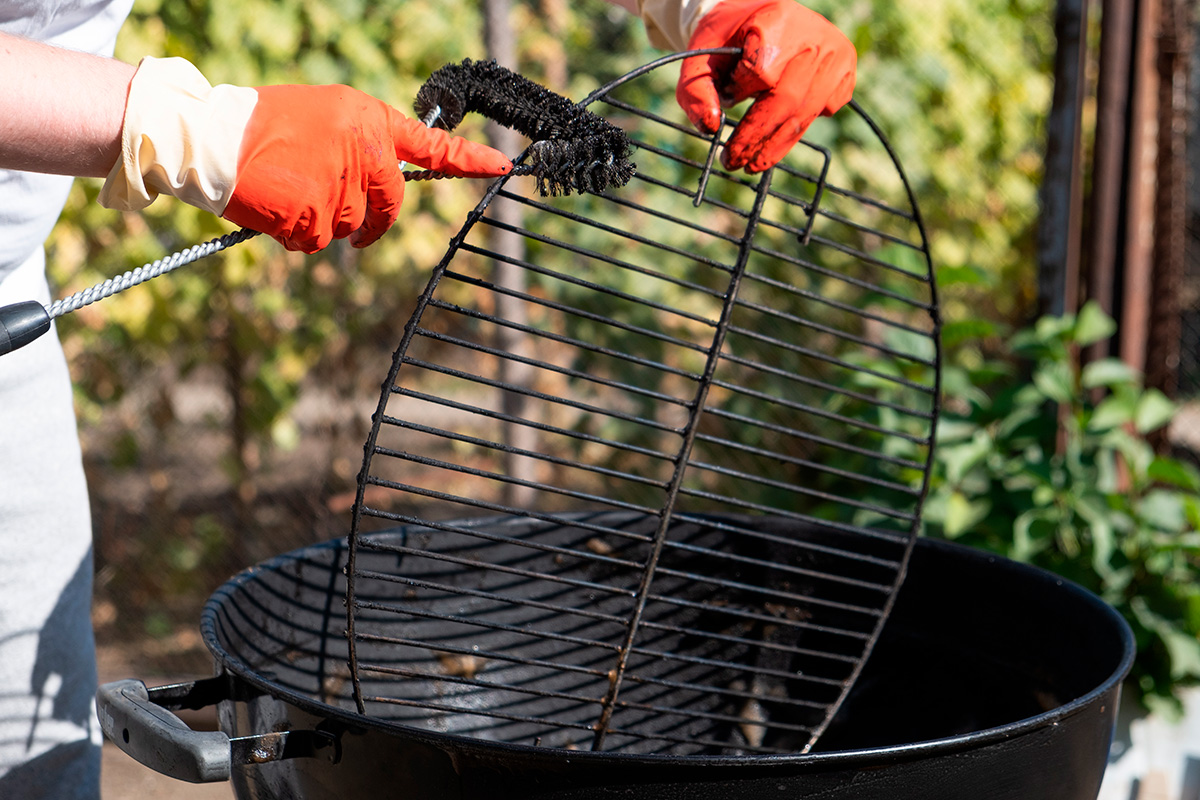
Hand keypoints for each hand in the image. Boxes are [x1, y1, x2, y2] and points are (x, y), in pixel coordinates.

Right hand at [223, 84, 511, 252]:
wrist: (210, 137)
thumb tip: (380, 182)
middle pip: (388, 206)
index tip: (502, 166)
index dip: (468, 159)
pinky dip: (298, 235)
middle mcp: (363, 151)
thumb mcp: (324, 117)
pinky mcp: (315, 216)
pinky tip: (277, 208)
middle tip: (355, 227)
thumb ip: (361, 144)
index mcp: (368, 120)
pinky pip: (317, 242)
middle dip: (374, 222)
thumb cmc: (262, 125)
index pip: (429, 144)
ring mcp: (340, 186)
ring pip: (351, 227)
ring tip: (289, 192)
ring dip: (325, 223)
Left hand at [676, 0, 855, 172]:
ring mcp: (836, 54)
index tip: (726, 98)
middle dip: (757, 138)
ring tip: (752, 165)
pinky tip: (780, 129)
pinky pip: (824, 111)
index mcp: (777, 20)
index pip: (761, 71)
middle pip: (787, 100)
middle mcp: (814, 36)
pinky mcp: (845, 71)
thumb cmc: (727, 39)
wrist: (757, 15)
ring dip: (776, 145)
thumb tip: (711, 128)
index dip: (740, 93)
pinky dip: (799, 127)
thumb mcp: (701, 57)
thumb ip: (695, 91)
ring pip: (806, 113)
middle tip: (733, 162)